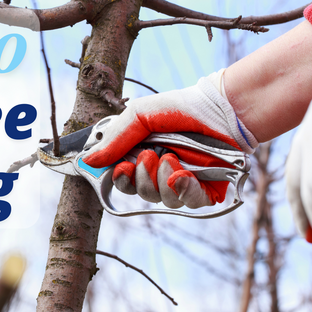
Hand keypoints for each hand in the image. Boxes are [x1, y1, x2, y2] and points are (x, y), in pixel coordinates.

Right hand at [84, 70, 257, 208]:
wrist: (223, 110)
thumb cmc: (182, 108)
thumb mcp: (140, 117)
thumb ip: (115, 140)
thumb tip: (88, 160)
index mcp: (144, 154)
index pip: (124, 180)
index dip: (121, 179)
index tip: (122, 168)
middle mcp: (163, 171)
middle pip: (141, 193)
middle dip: (142, 178)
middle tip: (149, 156)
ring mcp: (185, 182)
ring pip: (163, 200)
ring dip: (163, 181)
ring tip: (172, 159)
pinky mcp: (206, 191)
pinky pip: (189, 203)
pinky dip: (183, 191)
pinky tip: (184, 176)